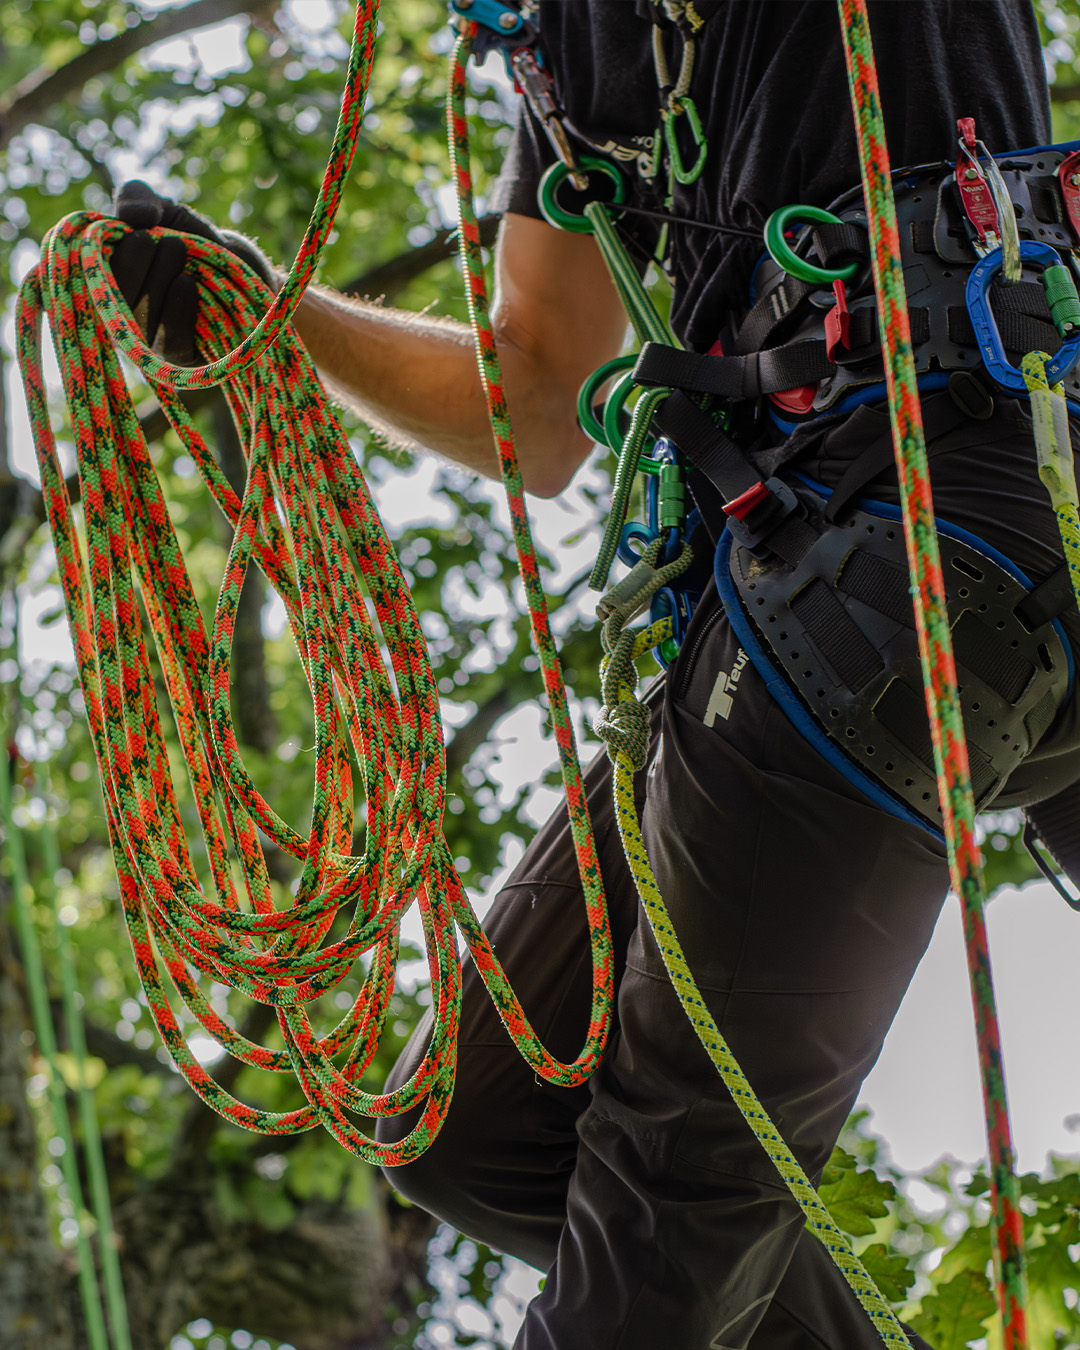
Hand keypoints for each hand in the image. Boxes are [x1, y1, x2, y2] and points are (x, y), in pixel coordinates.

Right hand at [108, 180, 273, 363]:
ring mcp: (147, 340)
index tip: (143, 225)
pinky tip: (187, 285)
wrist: (253, 281)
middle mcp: (119, 313)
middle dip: (134, 261)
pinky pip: (168, 339)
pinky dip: (177, 308)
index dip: (109, 246)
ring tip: (181, 250)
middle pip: (108, 295)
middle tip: (164, 240)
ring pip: (138, 316)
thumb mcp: (168, 212)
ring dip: (159, 278)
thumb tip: (131, 214)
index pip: (87, 270)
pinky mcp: (177, 361)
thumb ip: (138, 197)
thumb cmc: (201, 247)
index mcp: (106, 280)